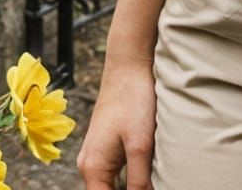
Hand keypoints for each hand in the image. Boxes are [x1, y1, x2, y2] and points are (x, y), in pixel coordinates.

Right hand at [77, 54, 156, 189]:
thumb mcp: (140, 144)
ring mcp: (97, 153)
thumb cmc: (134, 99)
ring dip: (130, 186)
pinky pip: (116, 170)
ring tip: (151, 180)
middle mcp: (90, 164)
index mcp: (93, 168)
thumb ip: (139, 180)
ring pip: (113, 184)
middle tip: (152, 184)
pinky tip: (149, 170)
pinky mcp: (107, 143)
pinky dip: (130, 175)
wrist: (129, 63)